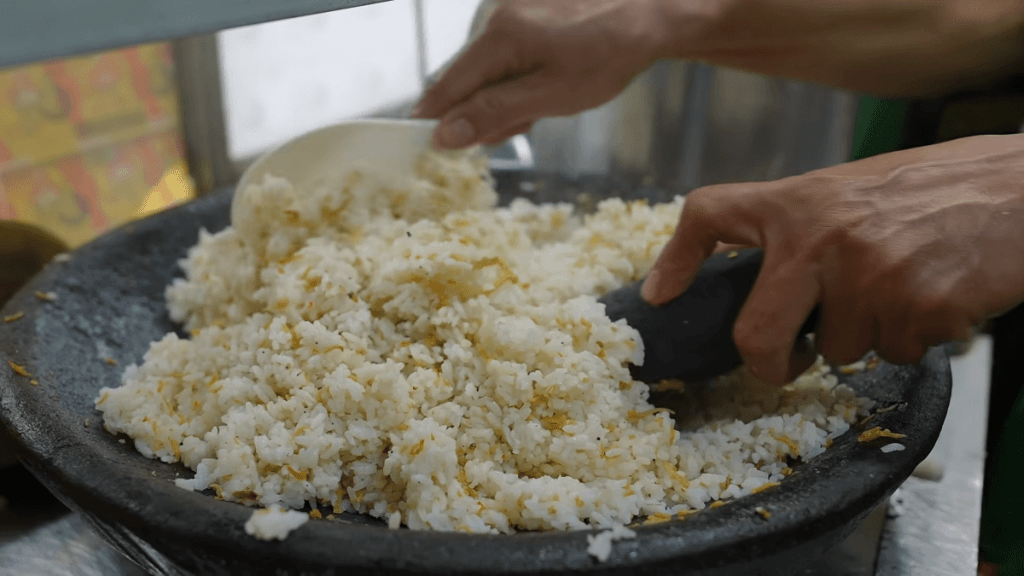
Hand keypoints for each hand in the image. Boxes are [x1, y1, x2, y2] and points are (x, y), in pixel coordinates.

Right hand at [413, 0, 698, 148]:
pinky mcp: (523, 9)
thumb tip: (444, 135)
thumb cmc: (609, 54)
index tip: (422, 147)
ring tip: (543, 101)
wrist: (652, 12)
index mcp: (499, 35)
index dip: (434, 120)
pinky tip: (546, 79)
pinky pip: (503, 52)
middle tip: (519, 126)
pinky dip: (516, 75)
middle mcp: (495, 15)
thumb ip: (494, 114)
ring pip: (485, 69)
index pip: (446, 85)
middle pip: (465, 79)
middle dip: (484, 111)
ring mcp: (509, 9)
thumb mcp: (551, 96)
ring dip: (503, 96)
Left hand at [642, 134, 1023, 384]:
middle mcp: (820, 237)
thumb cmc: (943, 187)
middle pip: (756, 335)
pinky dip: (916, 338)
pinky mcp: (915, 309)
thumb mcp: (857, 188)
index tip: (660, 294)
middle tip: (788, 363)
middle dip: (771, 363)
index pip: (711, 213)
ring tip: (907, 286)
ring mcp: (867, 276)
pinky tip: (940, 296)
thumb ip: (806, 226)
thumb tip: (765, 279)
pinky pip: (896, 353)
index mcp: (800, 200)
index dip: (675, 258)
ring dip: (869, 335)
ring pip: (841, 350)